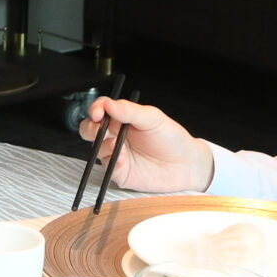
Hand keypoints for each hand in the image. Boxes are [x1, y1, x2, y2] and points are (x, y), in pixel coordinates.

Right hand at [77, 96, 213, 193]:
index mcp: (124, 119)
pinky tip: (123, 159)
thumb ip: (130, 111)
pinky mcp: (120, 172)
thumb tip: (109, 104)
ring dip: (103, 145)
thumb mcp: (153, 119)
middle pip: (90, 129)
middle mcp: (117, 135)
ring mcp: (117, 154)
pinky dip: (112, 162)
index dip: (96, 109)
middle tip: (99, 128)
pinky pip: (108, 167)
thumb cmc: (173, 139)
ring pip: (96, 148)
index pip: (102, 110)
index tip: (97, 112)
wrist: (187, 165)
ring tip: (117, 145)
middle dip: (90, 128)